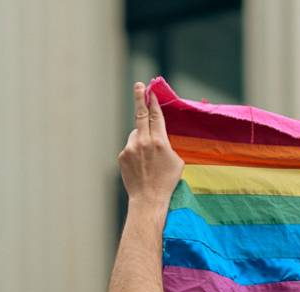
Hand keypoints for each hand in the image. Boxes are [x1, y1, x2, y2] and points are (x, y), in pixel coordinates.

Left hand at [118, 82, 183, 209]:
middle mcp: (143, 142)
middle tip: (139, 85)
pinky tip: (140, 164)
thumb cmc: (167, 181)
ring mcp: (131, 148)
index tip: (151, 91)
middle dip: (140, 98)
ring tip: (147, 157)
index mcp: (160, 142)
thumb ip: (167, 144)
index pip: (156, 115)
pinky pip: (130, 146)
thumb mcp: (176, 160)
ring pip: (135, 134)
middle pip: (141, 114)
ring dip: (141, 138)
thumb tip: (158, 135)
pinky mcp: (122, 156)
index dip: (153, 102)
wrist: (148, 199)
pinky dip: (135, 151)